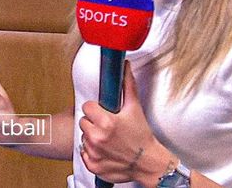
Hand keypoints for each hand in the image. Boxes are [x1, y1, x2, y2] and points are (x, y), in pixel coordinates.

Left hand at [78, 61, 172, 184]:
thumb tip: (125, 66)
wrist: (149, 163)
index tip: (103, 113)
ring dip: (92, 137)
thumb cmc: (142, 136)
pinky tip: (104, 150)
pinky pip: (84, 153)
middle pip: (83, 122)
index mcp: (106, 122)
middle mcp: (98, 138)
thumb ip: (127, 85)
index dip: (95, 109)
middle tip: (106, 127)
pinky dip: (92, 152)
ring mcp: (94, 153)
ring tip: (107, 139)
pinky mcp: (93, 165)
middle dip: (93, 123)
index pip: (86, 107)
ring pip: (83, 137)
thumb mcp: (135, 108)